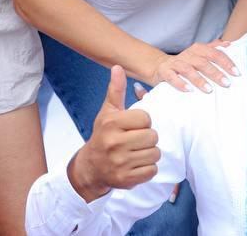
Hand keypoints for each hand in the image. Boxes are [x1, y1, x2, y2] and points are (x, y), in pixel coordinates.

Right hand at [69, 66, 160, 201]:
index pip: (146, 118)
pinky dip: (147, 169)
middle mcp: (114, 143)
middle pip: (153, 137)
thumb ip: (116, 90)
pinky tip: (135, 165)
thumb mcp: (108, 112)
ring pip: (155, 154)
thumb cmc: (103, 135)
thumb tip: (117, 67)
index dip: (143, 122)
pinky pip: (152, 170)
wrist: (91, 167)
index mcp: (112, 124)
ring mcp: (120, 163)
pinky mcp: (125, 179)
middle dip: (148, 138)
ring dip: (149, 153)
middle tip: (136, 140)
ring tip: (136, 152)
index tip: (133, 126)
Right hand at [149, 40, 237, 92]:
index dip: (226, 62)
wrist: (160, 66)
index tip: (236, 73)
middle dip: (216, 73)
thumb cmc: (186, 62)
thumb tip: (229, 44)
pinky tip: (188, 90)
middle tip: (227, 83)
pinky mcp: (165, 72)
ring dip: (199, 79)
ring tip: (209, 89)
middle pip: (203, 62)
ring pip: (188, 70)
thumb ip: (214, 48)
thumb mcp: (199, 54)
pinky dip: (180, 83)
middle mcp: (188, 54)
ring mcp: (175, 63)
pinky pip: (172, 77)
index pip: (215, 54)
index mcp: (198, 49)